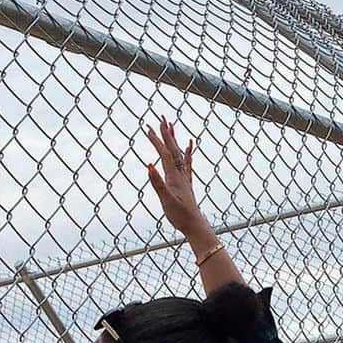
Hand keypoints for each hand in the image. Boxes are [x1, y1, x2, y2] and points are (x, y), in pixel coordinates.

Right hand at [144, 115, 208, 238]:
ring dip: (174, 138)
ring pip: (179, 152)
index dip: (157, 140)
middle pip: (172, 149)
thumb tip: (149, 165)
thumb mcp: (166, 200)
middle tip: (160, 117)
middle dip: (165, 133)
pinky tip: (189, 144)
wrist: (194, 224)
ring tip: (171, 124)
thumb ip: (157, 183)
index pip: (164, 154)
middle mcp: (180, 173)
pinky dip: (187, 152)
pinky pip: (187, 163)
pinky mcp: (186, 182)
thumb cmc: (180, 215)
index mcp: (174, 176)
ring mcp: (184, 176)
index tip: (148, 128)